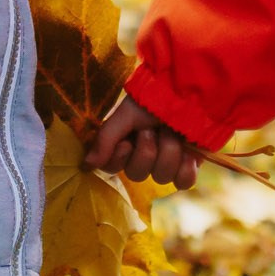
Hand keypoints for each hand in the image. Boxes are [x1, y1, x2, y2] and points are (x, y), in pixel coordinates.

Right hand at [86, 91, 204, 188]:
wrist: (190, 92)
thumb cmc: (155, 98)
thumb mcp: (125, 113)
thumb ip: (106, 139)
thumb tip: (85, 166)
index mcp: (126, 143)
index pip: (112, 167)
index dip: (119, 158)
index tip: (127, 142)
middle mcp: (145, 155)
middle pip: (136, 174)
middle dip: (147, 150)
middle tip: (153, 130)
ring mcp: (168, 162)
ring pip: (161, 177)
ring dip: (168, 151)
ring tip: (173, 132)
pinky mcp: (189, 166)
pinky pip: (183, 183)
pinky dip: (185, 168)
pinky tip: (188, 152)